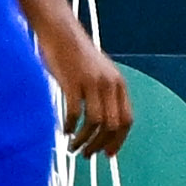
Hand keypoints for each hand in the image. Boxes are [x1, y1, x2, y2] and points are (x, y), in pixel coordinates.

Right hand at [46, 22, 135, 156]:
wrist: (59, 31)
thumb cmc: (74, 52)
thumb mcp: (98, 73)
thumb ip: (103, 92)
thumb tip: (102, 120)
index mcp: (119, 84)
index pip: (126, 120)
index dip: (118, 140)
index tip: (107, 154)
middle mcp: (110, 85)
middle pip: (112, 125)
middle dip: (100, 144)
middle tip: (87, 155)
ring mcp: (92, 83)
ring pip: (95, 122)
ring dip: (85, 140)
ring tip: (73, 147)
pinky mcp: (73, 82)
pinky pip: (75, 112)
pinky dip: (71, 126)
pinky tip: (64, 130)